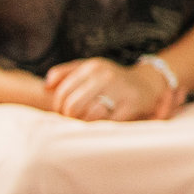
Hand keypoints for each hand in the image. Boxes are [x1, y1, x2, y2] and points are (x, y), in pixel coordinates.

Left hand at [45, 58, 177, 121]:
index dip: (59, 106)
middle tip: (75, 119)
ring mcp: (120, 90)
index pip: (63, 92)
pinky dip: (100, 126)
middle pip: (73, 106)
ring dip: (85, 123)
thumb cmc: (110, 79)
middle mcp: (106, 76)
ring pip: (89, 115)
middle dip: (70, 117)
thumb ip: (64, 73)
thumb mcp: (89, 69)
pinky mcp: (131, 105)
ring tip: (87, 122)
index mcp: (93, 67)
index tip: (64, 111)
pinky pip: (107, 122)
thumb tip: (46, 86)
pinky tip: (101, 124)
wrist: (147, 84)